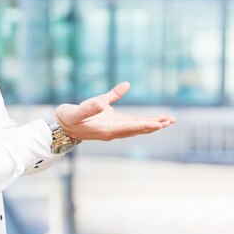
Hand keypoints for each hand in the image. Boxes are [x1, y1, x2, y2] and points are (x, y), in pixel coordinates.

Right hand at [54, 81, 175, 140]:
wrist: (62, 126)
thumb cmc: (68, 118)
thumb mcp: (77, 112)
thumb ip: (90, 107)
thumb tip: (103, 101)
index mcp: (106, 129)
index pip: (129, 127)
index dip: (144, 125)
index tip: (159, 124)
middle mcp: (112, 131)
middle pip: (137, 129)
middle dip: (154, 124)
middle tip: (171, 120)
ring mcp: (113, 128)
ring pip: (137, 127)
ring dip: (152, 124)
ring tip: (168, 120)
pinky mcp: (112, 123)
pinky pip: (131, 122)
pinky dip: (143, 120)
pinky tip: (153, 117)